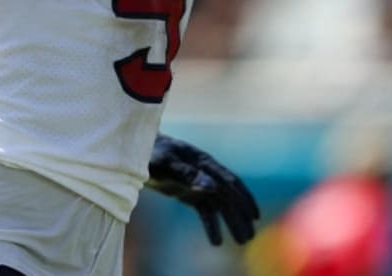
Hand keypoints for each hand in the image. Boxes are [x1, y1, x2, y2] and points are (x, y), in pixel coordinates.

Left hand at [146, 133, 260, 245]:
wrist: (137, 150)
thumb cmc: (152, 153)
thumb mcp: (167, 163)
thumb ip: (188, 174)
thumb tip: (213, 187)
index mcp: (204, 162)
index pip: (229, 182)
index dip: (243, 198)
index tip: (254, 215)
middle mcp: (206, 173)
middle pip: (228, 197)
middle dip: (240, 216)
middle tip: (250, 237)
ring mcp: (198, 184)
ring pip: (220, 206)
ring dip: (231, 222)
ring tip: (241, 241)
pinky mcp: (189, 194)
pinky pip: (205, 211)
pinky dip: (212, 225)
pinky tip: (216, 241)